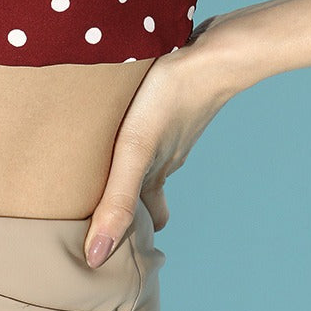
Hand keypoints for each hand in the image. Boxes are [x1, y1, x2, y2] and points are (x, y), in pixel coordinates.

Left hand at [82, 12, 235, 267]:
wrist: (213, 52)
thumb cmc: (171, 99)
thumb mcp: (135, 151)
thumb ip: (117, 200)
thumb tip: (97, 258)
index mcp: (156, 173)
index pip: (148, 217)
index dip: (133, 232)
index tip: (114, 243)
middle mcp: (167, 154)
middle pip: (149, 188)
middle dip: (133, 201)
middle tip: (108, 207)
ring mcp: (174, 125)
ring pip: (153, 155)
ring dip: (133, 164)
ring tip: (106, 161)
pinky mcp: (175, 97)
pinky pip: (157, 123)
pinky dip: (141, 130)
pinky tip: (127, 111)